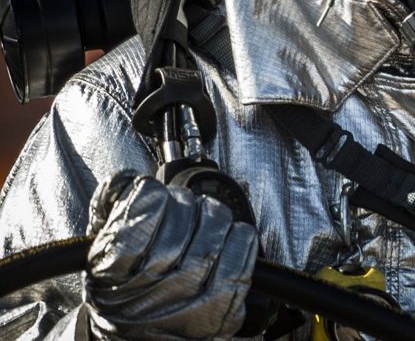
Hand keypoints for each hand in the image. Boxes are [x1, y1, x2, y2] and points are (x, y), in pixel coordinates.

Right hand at [84, 173, 257, 340]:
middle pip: (184, 212)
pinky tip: (225, 239)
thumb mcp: (100, 254)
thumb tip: (125, 180)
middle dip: (183, 203)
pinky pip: (242, 247)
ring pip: (215, 222)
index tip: (151, 196)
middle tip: (179, 211)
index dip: (150, 194)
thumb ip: (109, 212)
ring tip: (200, 224)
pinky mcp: (224, 305)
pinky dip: (238, 235)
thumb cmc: (124, 294)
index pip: (144, 209)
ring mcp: (191, 297)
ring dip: (210, 215)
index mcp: (115, 270)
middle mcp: (153, 287)